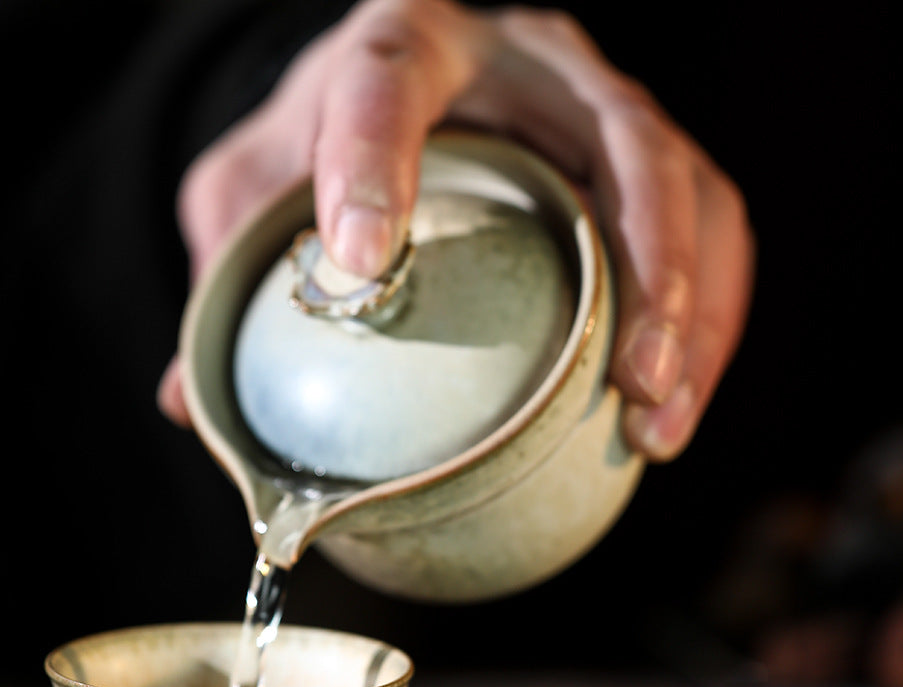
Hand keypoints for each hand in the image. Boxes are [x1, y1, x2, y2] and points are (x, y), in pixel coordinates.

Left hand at [159, 0, 754, 462]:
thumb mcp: (252, 197)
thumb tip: (195, 407)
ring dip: (692, 317)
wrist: (392, 101)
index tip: (361, 262)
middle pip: (618, 139)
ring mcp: (598, 109)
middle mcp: (526, 64)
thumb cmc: (320, 151)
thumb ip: (228, 276)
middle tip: (625, 385)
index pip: (385, 78)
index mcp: (406, 44)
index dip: (373, 161)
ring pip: (691, 193)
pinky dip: (704, 324)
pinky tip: (669, 407)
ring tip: (660, 426)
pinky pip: (707, 233)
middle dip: (642, 268)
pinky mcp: (637, 165)